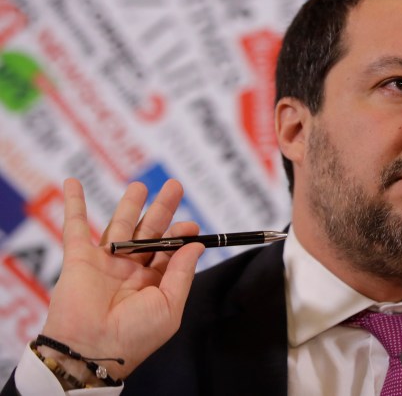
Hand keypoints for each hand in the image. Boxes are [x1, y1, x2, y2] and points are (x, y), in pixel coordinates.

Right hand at [41, 178, 203, 378]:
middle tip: (174, 187)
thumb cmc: (134, 335)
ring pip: (120, 226)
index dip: (181, 235)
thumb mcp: (169, 306)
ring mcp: (106, 262)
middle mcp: (131, 270)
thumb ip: (181, 273)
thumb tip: (196, 246)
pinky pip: (75, 227)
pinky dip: (74, 204)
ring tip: (141, 185)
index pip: (170, 252)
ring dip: (130, 205)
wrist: (91, 349)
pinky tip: (73, 183)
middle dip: (162, 209)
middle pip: (150, 232)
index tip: (191, 225)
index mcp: (154, 284)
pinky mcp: (80, 259)